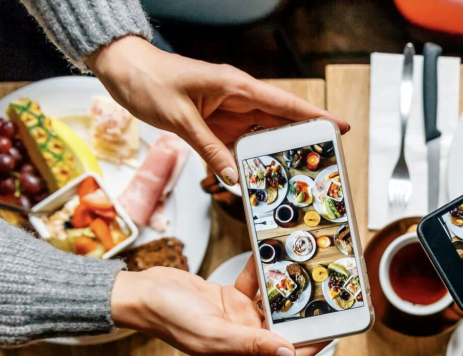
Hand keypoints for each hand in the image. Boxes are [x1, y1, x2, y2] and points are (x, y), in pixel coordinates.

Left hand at [86, 36, 348, 184]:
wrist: (124, 71)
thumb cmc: (150, 82)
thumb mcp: (180, 119)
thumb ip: (210, 149)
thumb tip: (234, 178)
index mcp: (236, 87)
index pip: (284, 103)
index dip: (314, 116)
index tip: (339, 127)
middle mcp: (238, 98)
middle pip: (281, 121)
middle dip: (304, 139)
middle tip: (326, 160)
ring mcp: (229, 111)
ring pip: (264, 135)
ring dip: (279, 153)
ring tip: (300, 174)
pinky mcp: (217, 123)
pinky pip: (242, 143)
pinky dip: (252, 159)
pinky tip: (261, 175)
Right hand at [110, 259, 325, 355]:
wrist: (141, 292)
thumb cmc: (169, 317)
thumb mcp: (213, 331)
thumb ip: (252, 343)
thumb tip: (289, 353)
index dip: (312, 346)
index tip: (333, 330)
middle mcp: (242, 342)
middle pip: (284, 332)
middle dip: (304, 316)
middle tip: (326, 296)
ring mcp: (236, 320)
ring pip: (272, 308)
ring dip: (285, 291)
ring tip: (303, 271)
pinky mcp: (229, 300)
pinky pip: (255, 287)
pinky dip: (261, 274)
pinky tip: (269, 257)